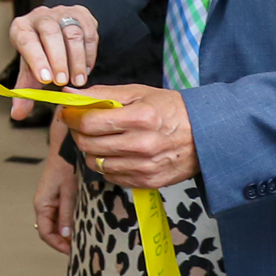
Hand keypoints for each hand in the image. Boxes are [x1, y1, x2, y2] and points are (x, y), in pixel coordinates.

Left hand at [9, 6, 98, 119]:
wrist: (58, 28)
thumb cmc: (40, 51)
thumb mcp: (30, 68)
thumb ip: (25, 89)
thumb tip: (18, 114)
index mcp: (22, 27)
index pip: (26, 40)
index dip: (36, 59)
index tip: (45, 80)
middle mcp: (41, 16)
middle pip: (50, 33)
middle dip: (58, 59)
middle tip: (62, 82)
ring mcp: (63, 13)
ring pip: (72, 33)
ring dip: (76, 59)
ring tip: (77, 81)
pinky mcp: (82, 15)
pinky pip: (89, 34)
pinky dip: (88, 54)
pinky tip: (85, 70)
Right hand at [32, 125, 78, 254]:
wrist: (67, 142)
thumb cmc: (67, 163)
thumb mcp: (69, 190)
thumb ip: (67, 213)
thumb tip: (66, 236)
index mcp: (42, 203)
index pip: (46, 233)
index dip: (59, 246)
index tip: (75, 252)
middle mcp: (45, 203)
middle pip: (52, 230)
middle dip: (66, 241)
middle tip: (84, 248)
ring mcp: (53, 199)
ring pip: (59, 224)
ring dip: (70, 232)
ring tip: (86, 238)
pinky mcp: (61, 194)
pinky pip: (64, 214)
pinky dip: (73, 221)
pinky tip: (86, 222)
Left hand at [66, 85, 197, 189]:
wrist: (207, 136)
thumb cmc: (170, 109)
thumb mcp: (139, 93)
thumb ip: (103, 93)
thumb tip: (69, 94)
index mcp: (141, 117)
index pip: (90, 123)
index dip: (72, 118)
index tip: (69, 113)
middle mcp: (142, 145)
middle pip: (89, 144)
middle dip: (78, 133)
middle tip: (82, 124)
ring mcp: (145, 167)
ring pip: (96, 163)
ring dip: (92, 150)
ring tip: (102, 138)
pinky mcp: (148, 183)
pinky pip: (111, 177)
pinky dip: (107, 165)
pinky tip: (117, 153)